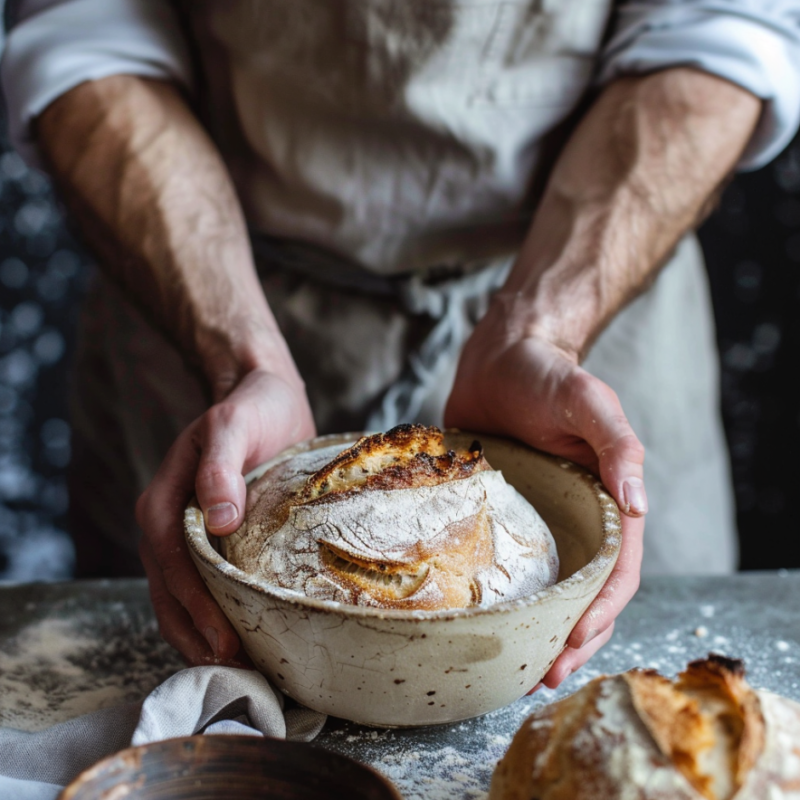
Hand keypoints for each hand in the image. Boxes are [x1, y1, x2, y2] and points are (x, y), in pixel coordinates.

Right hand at [135, 368, 315, 665]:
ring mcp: (185, 536)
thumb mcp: (234, 425)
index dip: (195, 604)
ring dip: (200, 635)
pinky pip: (199, 587)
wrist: (263, 399)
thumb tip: (218, 520)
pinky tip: (237, 639)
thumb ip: (221, 468)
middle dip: (196, 633)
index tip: (225, 638)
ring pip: (178, 597)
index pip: (172, 563)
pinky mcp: (208, 542)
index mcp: (165, 500)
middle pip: (169, 591)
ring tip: (235, 668)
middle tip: (234, 668)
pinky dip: (211, 617)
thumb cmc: (251, 409)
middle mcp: (167, 524)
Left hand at [445, 311, 645, 688]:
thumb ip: (618, 447)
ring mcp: (539, 523)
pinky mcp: (503, 518)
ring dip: (539, 630)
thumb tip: (640, 503)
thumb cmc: (548, 376)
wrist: (500, 359)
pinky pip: (507, 566)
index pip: (615, 573)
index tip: (572, 644)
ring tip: (516, 668)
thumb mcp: (587, 401)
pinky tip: (483, 621)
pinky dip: (504, 599)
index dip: (599, 614)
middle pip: (584, 595)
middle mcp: (577, 521)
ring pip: (548, 590)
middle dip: (571, 639)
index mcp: (607, 502)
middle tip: (542, 677)